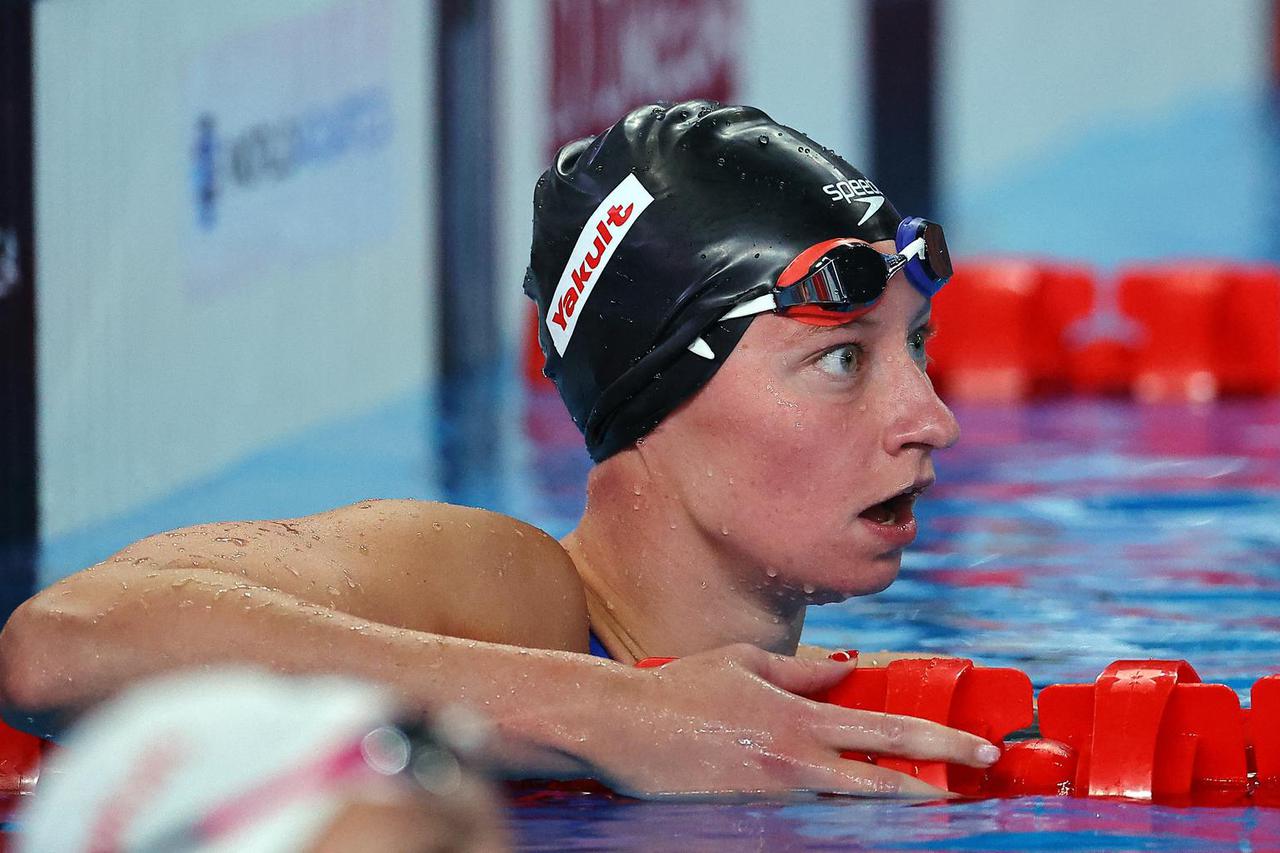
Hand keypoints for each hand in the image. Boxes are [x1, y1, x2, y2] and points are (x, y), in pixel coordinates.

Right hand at [592, 644, 998, 798]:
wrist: (625, 727)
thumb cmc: (682, 688)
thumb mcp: (745, 663)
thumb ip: (802, 671)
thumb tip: (846, 671)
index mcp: (800, 717)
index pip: (885, 731)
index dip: (940, 743)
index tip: (979, 750)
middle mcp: (796, 759)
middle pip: (883, 779)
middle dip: (939, 782)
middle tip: (979, 782)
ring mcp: (775, 795)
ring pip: (851, 808)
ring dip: (893, 807)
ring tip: (932, 804)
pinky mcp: (750, 818)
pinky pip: (806, 820)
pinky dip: (835, 817)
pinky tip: (857, 818)